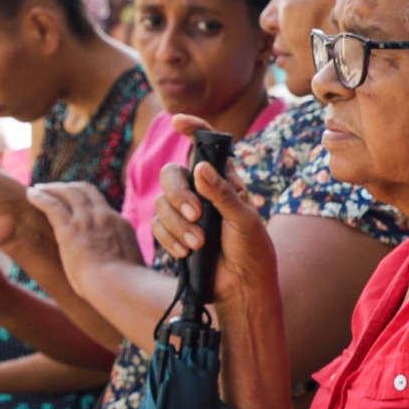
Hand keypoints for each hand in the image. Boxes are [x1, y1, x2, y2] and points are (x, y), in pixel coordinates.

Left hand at [26, 181, 143, 287]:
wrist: (120, 285)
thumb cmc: (126, 285)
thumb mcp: (132, 266)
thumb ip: (125, 258)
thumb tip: (126, 267)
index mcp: (120, 225)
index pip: (102, 206)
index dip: (86, 201)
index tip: (75, 204)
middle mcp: (104, 216)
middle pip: (85, 190)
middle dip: (68, 187)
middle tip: (54, 190)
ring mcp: (87, 220)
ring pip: (68, 192)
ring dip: (52, 188)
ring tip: (38, 189)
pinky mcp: (70, 228)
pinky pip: (51, 204)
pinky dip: (40, 197)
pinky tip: (30, 194)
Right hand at [151, 116, 277, 304]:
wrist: (242, 286)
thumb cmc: (252, 250)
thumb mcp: (245, 220)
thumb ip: (223, 194)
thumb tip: (200, 168)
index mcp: (224, 182)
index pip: (206, 147)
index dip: (192, 128)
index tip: (178, 122)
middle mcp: (201, 192)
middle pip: (171, 174)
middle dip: (178, 194)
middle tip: (196, 216)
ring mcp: (184, 212)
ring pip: (160, 203)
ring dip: (177, 224)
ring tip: (199, 244)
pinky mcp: (173, 232)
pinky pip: (156, 227)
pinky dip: (170, 239)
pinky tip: (187, 252)